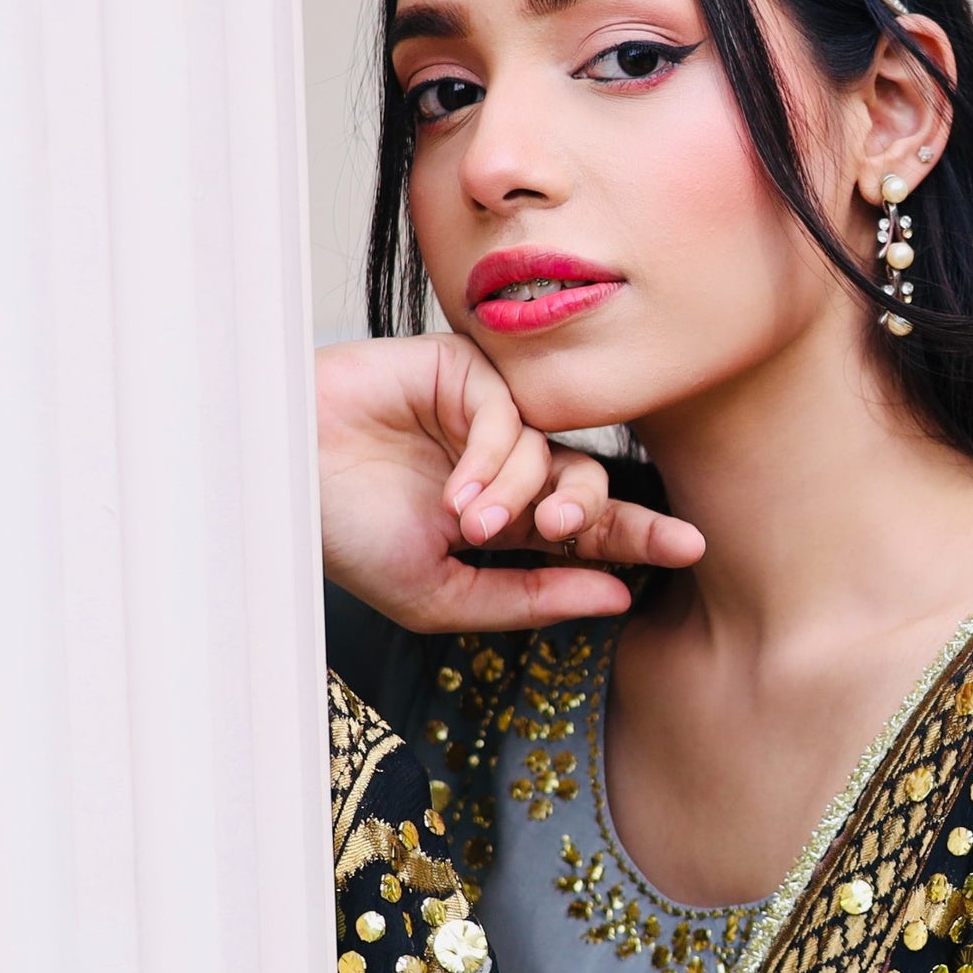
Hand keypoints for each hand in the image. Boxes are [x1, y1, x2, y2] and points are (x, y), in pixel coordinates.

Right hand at [315, 333, 703, 633]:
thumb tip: (620, 595)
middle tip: (565, 527)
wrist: (280, 487)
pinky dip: (493, 458)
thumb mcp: (443, 596)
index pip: (589, 527)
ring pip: (553, 452)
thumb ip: (532, 597)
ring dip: (520, 493)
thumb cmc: (347, 540)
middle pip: (589, 480)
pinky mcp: (463, 375)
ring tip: (469, 523)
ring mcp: (486, 418)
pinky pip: (514, 415)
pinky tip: (456, 491)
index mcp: (505, 518)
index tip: (692, 547)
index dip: (640, 536)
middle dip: (594, 510)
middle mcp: (504, 464)